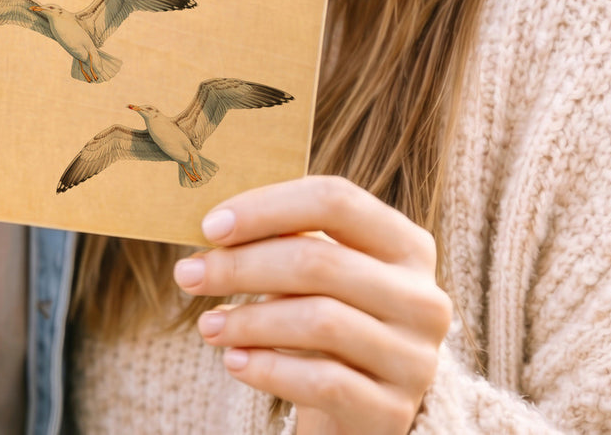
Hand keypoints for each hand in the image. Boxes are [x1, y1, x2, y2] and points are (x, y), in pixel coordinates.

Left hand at [172, 175, 450, 434]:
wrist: (361, 406)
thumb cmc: (327, 317)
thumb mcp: (320, 272)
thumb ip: (285, 239)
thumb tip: (214, 222)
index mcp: (406, 243)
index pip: (335, 200)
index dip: (267, 207)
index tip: (210, 225)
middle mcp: (422, 296)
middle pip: (320, 260)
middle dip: (242, 266)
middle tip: (189, 274)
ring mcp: (414, 357)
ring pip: (320, 321)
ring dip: (249, 320)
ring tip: (207, 324)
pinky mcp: (392, 410)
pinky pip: (323, 382)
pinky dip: (268, 369)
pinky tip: (234, 361)